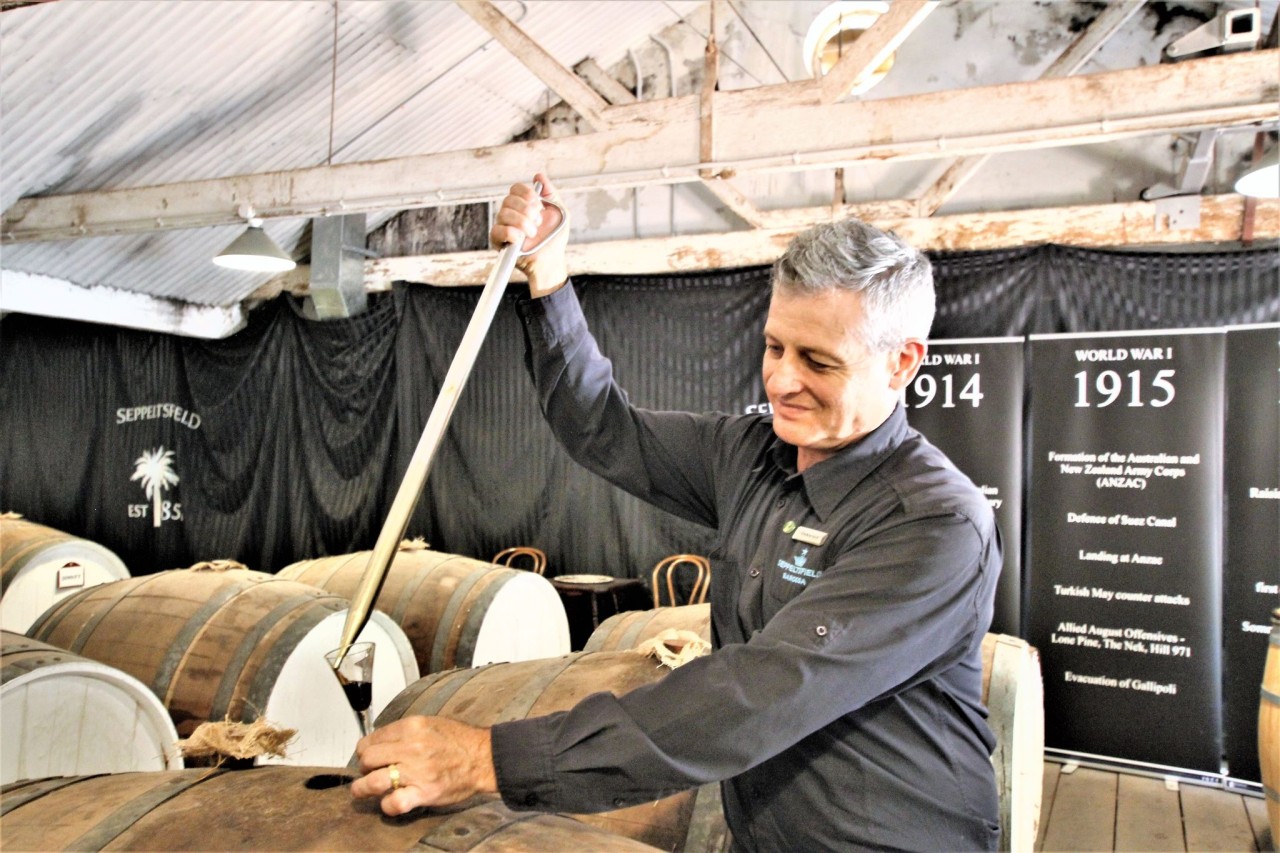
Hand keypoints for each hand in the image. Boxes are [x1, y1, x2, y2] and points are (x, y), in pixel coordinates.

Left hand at [350, 716, 497, 815]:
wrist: (484, 757)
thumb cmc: (460, 741)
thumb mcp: (430, 723)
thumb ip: (405, 731)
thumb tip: (382, 740)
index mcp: (411, 727)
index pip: (371, 739)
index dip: (364, 750)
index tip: (366, 756)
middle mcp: (411, 748)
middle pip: (368, 759)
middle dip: (364, 768)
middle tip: (368, 773)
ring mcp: (417, 771)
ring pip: (373, 782)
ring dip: (362, 789)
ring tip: (362, 791)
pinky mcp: (424, 793)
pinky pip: (394, 803)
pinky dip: (387, 805)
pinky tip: (389, 802)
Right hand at [490, 171, 569, 295]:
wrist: (551, 260)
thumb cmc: (554, 239)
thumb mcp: (559, 212)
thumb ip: (550, 193)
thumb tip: (538, 175)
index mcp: (522, 205)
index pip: (515, 189)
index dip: (527, 194)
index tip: (539, 205)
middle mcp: (510, 214)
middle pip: (509, 199)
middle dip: (528, 210)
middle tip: (538, 223)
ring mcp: (503, 227)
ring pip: (503, 213)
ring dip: (523, 223)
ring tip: (533, 234)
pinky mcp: (498, 242)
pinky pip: (497, 230)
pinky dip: (511, 233)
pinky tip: (521, 239)